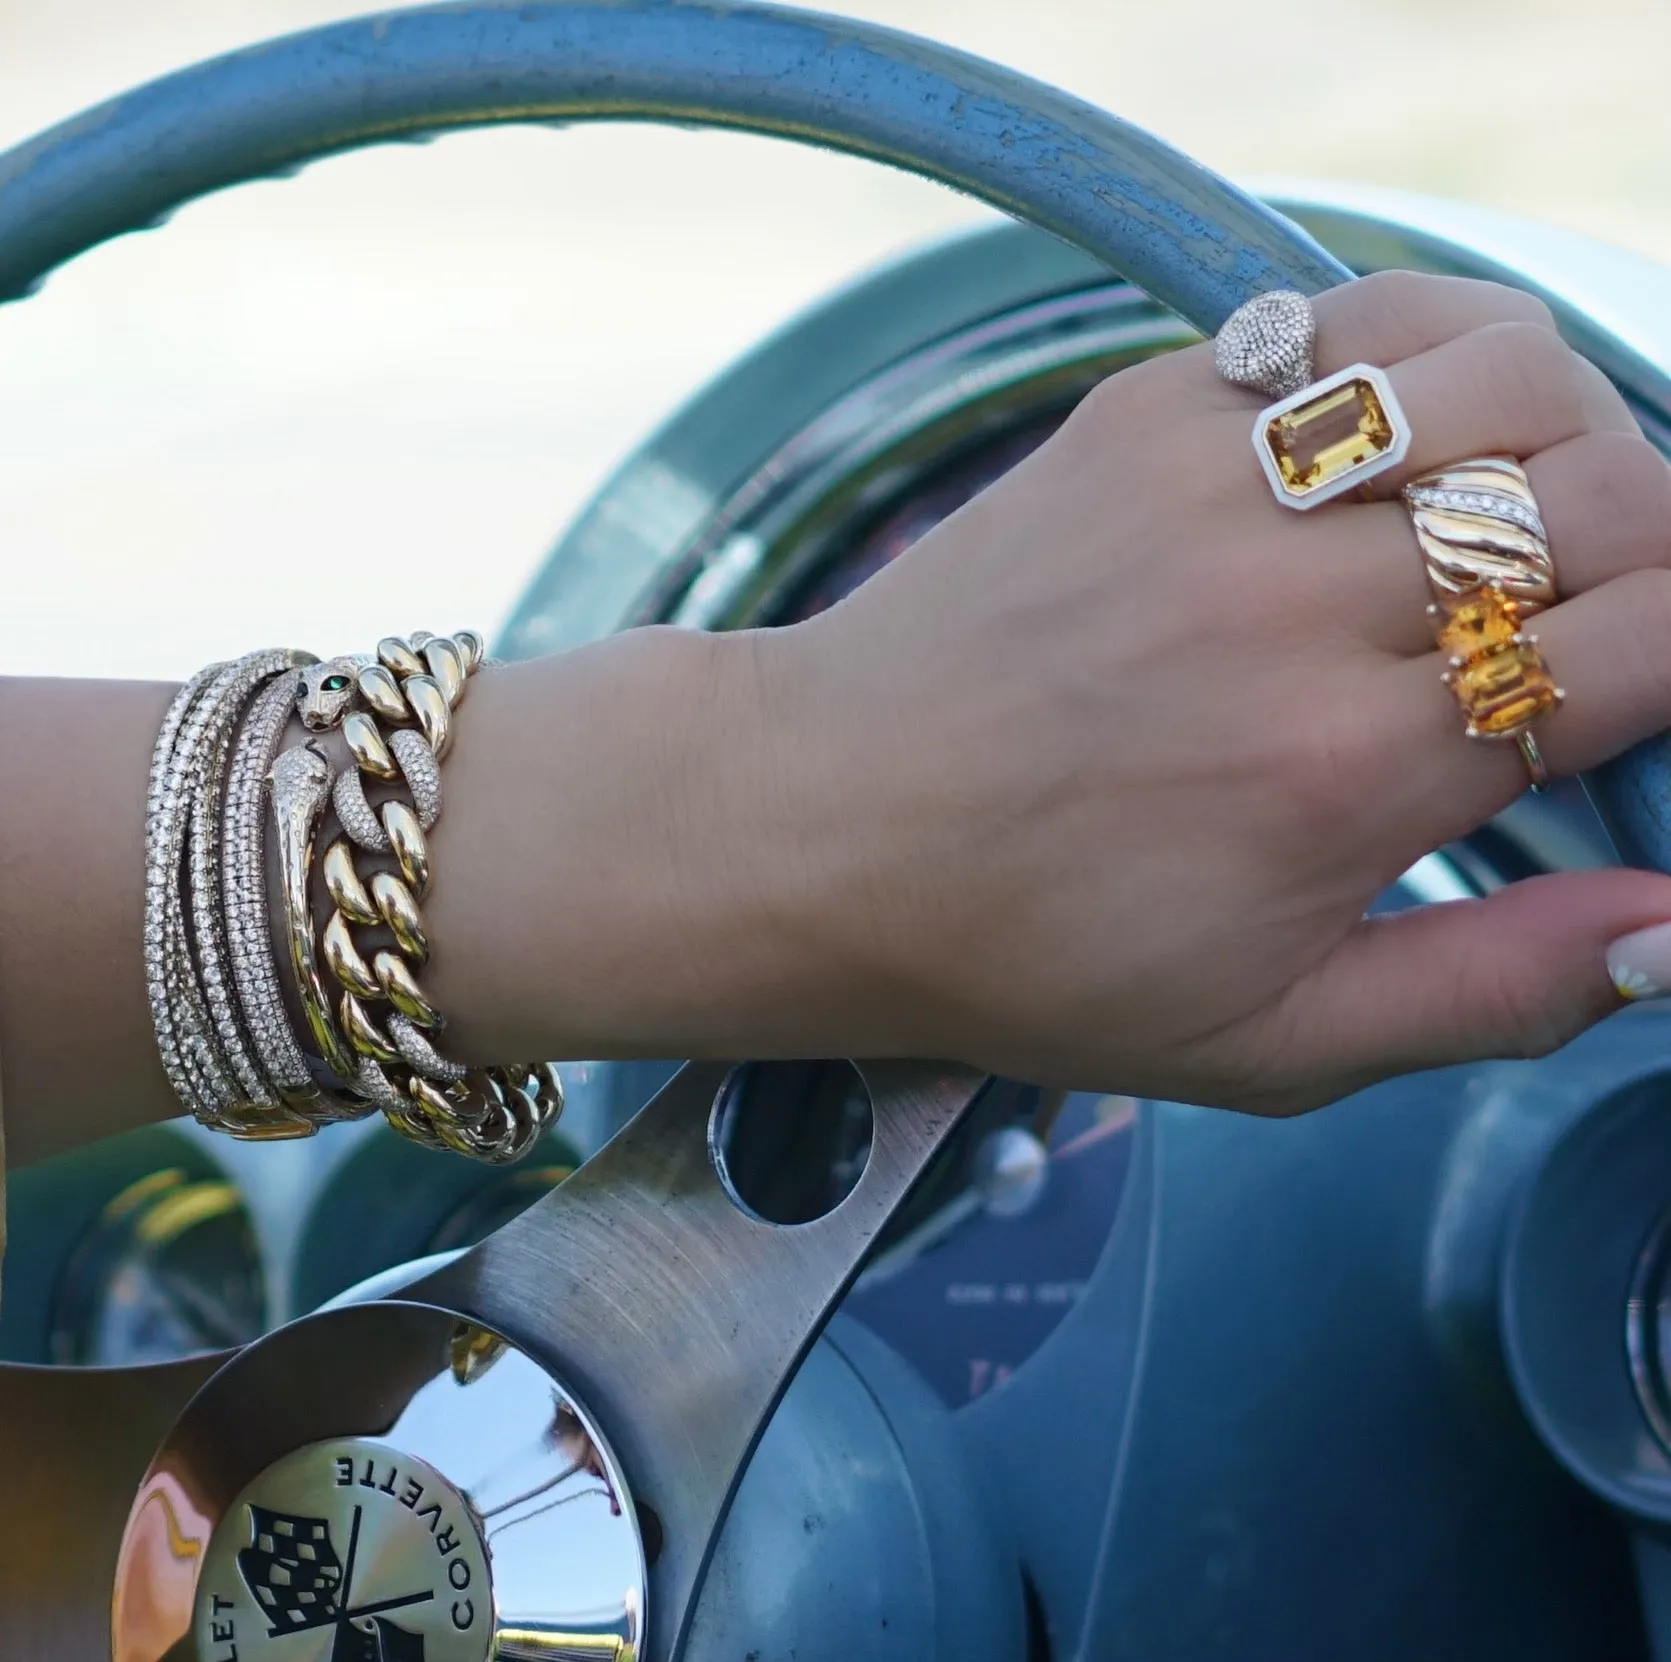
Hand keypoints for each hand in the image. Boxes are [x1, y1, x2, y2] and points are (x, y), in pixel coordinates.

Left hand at [749, 271, 1670, 1111]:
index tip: (1627, 692)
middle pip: (1612, 493)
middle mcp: (1294, 607)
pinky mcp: (1142, 412)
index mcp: (1350, 774)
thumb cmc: (1032, 952)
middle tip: (1584, 618)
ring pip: (1507, 366)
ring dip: (1560, 432)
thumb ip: (1489, 992)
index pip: (1656, 642)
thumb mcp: (1266, 1042)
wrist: (824, 827)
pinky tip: (1405, 440)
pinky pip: (1357, 319)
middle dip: (1645, 553)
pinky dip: (1429, 356)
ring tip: (1509, 518)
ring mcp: (1214, 484)